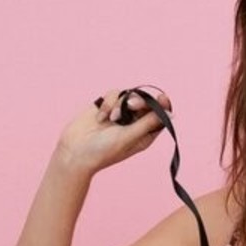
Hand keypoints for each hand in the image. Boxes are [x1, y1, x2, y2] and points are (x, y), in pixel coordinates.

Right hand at [54, 86, 172, 174]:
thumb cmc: (104, 151)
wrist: (75, 151)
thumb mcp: (129, 138)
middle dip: (140, 102)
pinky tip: (101, 117)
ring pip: (129, 96)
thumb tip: (171, 114)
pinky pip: (113, 94)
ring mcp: (120, 114)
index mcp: (145, 134)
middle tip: (131, 105)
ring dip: (121, 104)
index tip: (162, 98)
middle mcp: (134, 123)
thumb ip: (148, 123)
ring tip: (112, 117)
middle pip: (146, 103)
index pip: (160, 116)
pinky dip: (108, 104)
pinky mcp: (106, 106)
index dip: (163, 106)